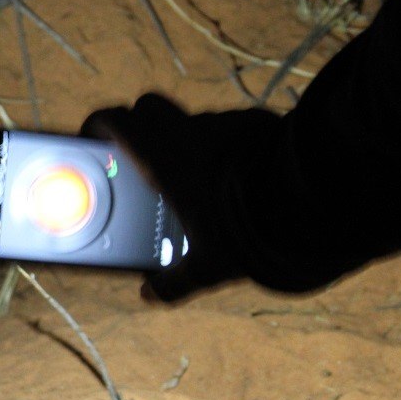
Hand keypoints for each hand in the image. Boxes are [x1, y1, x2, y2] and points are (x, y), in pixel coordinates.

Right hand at [82, 94, 277, 302]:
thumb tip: (149, 294)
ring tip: (198, 172)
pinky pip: (233, 128)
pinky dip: (227, 145)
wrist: (308, 199)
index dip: (98, 124)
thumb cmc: (246, 231)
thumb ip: (173, 284)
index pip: (116, 121)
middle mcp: (189, 132)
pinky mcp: (258, 122)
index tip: (91, 135)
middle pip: (148, 105)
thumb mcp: (207, 268)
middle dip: (140, 122)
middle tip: (140, 151)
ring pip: (194, 119)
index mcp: (163, 158)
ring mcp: (225, 123)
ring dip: (188, 138)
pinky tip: (238, 172)